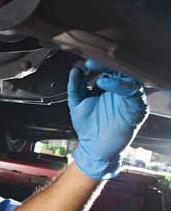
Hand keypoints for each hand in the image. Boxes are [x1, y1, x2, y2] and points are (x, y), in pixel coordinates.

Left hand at [67, 59, 148, 179]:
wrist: (93, 148)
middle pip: (120, 70)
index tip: (87, 63)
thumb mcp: (76, 104)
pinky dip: (120, 86)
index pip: (107, 69)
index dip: (98, 64)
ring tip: (99, 78)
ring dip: (114, 75)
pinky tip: (105, 86)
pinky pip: (134, 93)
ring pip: (130, 78)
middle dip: (106, 65)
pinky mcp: (136, 108)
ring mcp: (128, 99)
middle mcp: (119, 90)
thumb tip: (75, 70)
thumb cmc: (87, 126)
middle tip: (93, 64)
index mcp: (107, 87)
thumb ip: (75, 87)